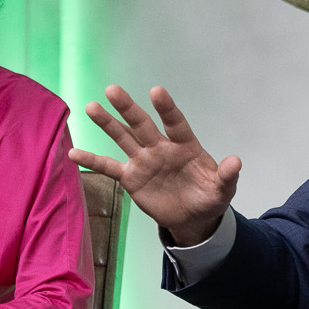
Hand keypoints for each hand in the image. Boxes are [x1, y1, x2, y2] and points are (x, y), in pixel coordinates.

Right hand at [72, 84, 241, 245]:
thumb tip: (236, 161)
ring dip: (108, 124)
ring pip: (123, 138)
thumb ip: (227, 176)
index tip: (156, 92)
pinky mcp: (131, 178)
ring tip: (91, 107)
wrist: (193, 218)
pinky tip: (72, 152)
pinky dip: (91, 160)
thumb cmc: (209, 197)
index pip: (174, 123)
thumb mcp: (222, 190)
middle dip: (129, 109)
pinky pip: (108, 167)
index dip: (166, 108)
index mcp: (185, 146)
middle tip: (113, 90)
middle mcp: (160, 148)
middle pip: (142, 125)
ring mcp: (143, 161)